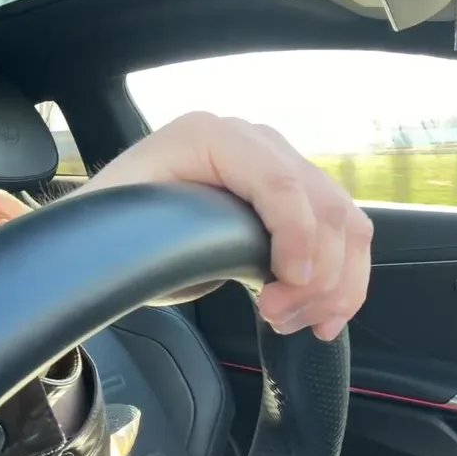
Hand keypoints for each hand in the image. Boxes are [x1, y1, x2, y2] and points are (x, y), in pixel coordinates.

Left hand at [79, 112, 372, 340]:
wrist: (112, 229)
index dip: (296, 234)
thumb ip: (176, 230)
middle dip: (314, 271)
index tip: (288, 283)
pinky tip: (324, 318)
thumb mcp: (133, 226)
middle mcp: (253, 140)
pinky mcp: (295, 196)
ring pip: (344, 221)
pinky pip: (343, 234)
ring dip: (333, 282)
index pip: (278, 179)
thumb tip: (224, 250)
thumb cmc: (114, 229)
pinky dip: (345, 281)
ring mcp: (278, 164)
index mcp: (208, 135)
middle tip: (277, 315)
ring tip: (293, 320)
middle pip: (322, 202)